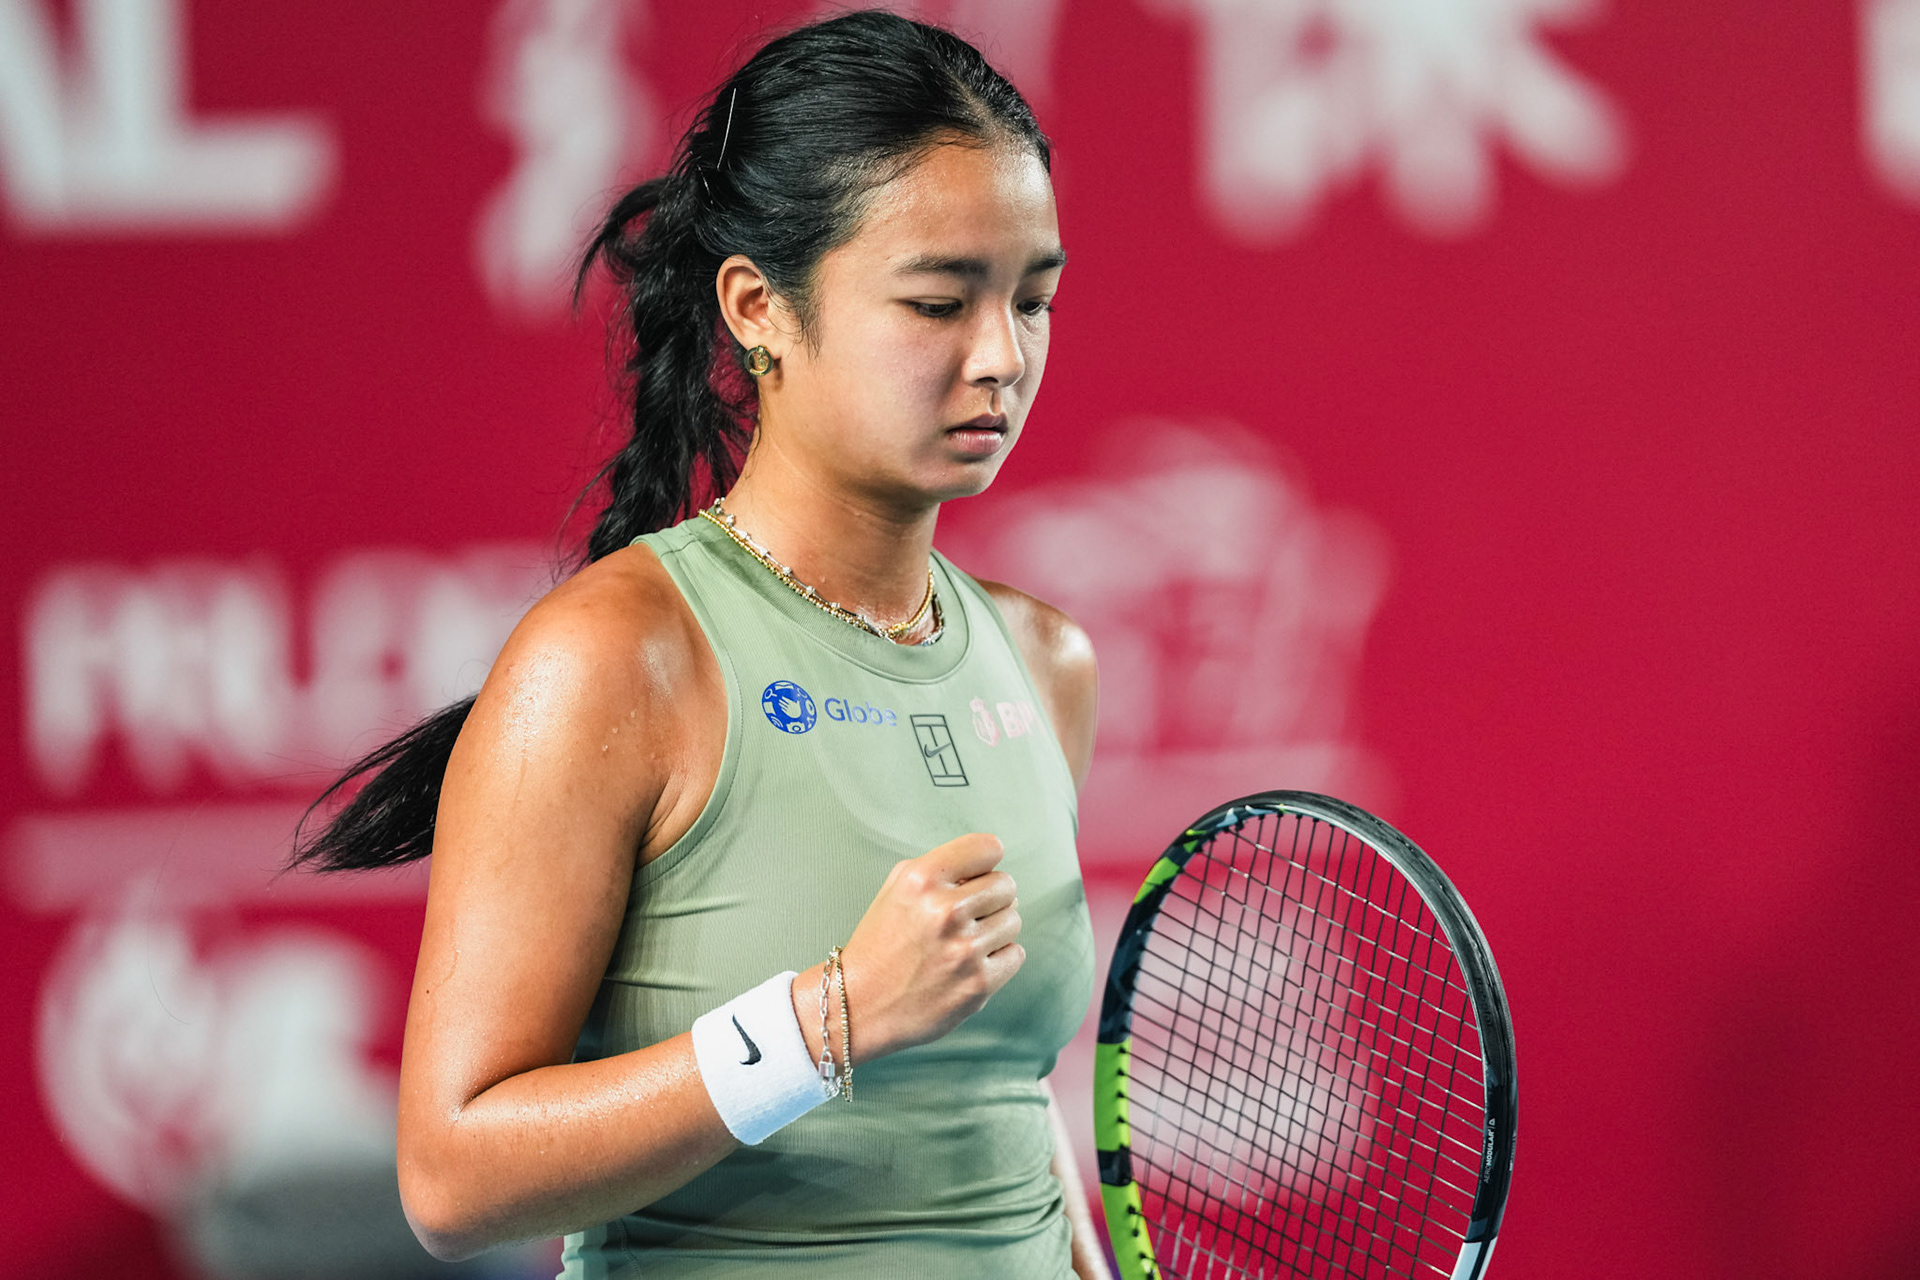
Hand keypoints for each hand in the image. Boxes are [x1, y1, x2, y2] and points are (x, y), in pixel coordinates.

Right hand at [840, 833, 1024, 1060]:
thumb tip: (990, 869)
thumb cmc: (881, 944)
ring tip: (962, 942)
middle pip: (1006, 886)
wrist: (859, 1005)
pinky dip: (998, 959)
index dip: (984, 862)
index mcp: (922, 879)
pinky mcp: (978, 984)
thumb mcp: (897, 888)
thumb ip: (942, 867)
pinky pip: (1015, 954)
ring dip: (994, 930)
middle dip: (990, 898)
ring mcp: (964, 949)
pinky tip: (969, 964)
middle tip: (966, 915)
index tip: (976, 875)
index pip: (988, 848)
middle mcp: (944, 910)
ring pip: (1013, 920)